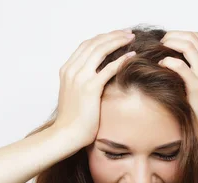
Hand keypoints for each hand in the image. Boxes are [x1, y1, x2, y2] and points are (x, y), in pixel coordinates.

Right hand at [54, 29, 135, 147]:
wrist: (66, 135)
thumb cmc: (73, 120)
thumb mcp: (74, 94)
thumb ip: (83, 81)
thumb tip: (98, 76)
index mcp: (67, 70)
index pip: (86, 45)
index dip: (103, 38)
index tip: (116, 35)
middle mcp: (72, 70)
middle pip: (94, 43)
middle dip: (112, 35)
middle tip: (127, 33)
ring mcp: (79, 78)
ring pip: (100, 50)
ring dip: (117, 41)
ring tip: (130, 38)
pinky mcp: (90, 88)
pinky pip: (108, 68)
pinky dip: (121, 60)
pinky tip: (132, 55)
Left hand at [158, 31, 197, 143]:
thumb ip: (196, 67)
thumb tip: (175, 54)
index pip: (197, 36)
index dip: (179, 34)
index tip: (166, 40)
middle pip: (192, 37)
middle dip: (172, 36)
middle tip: (160, 43)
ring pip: (187, 46)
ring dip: (170, 45)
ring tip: (159, 51)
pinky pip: (180, 66)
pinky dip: (168, 61)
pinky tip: (161, 65)